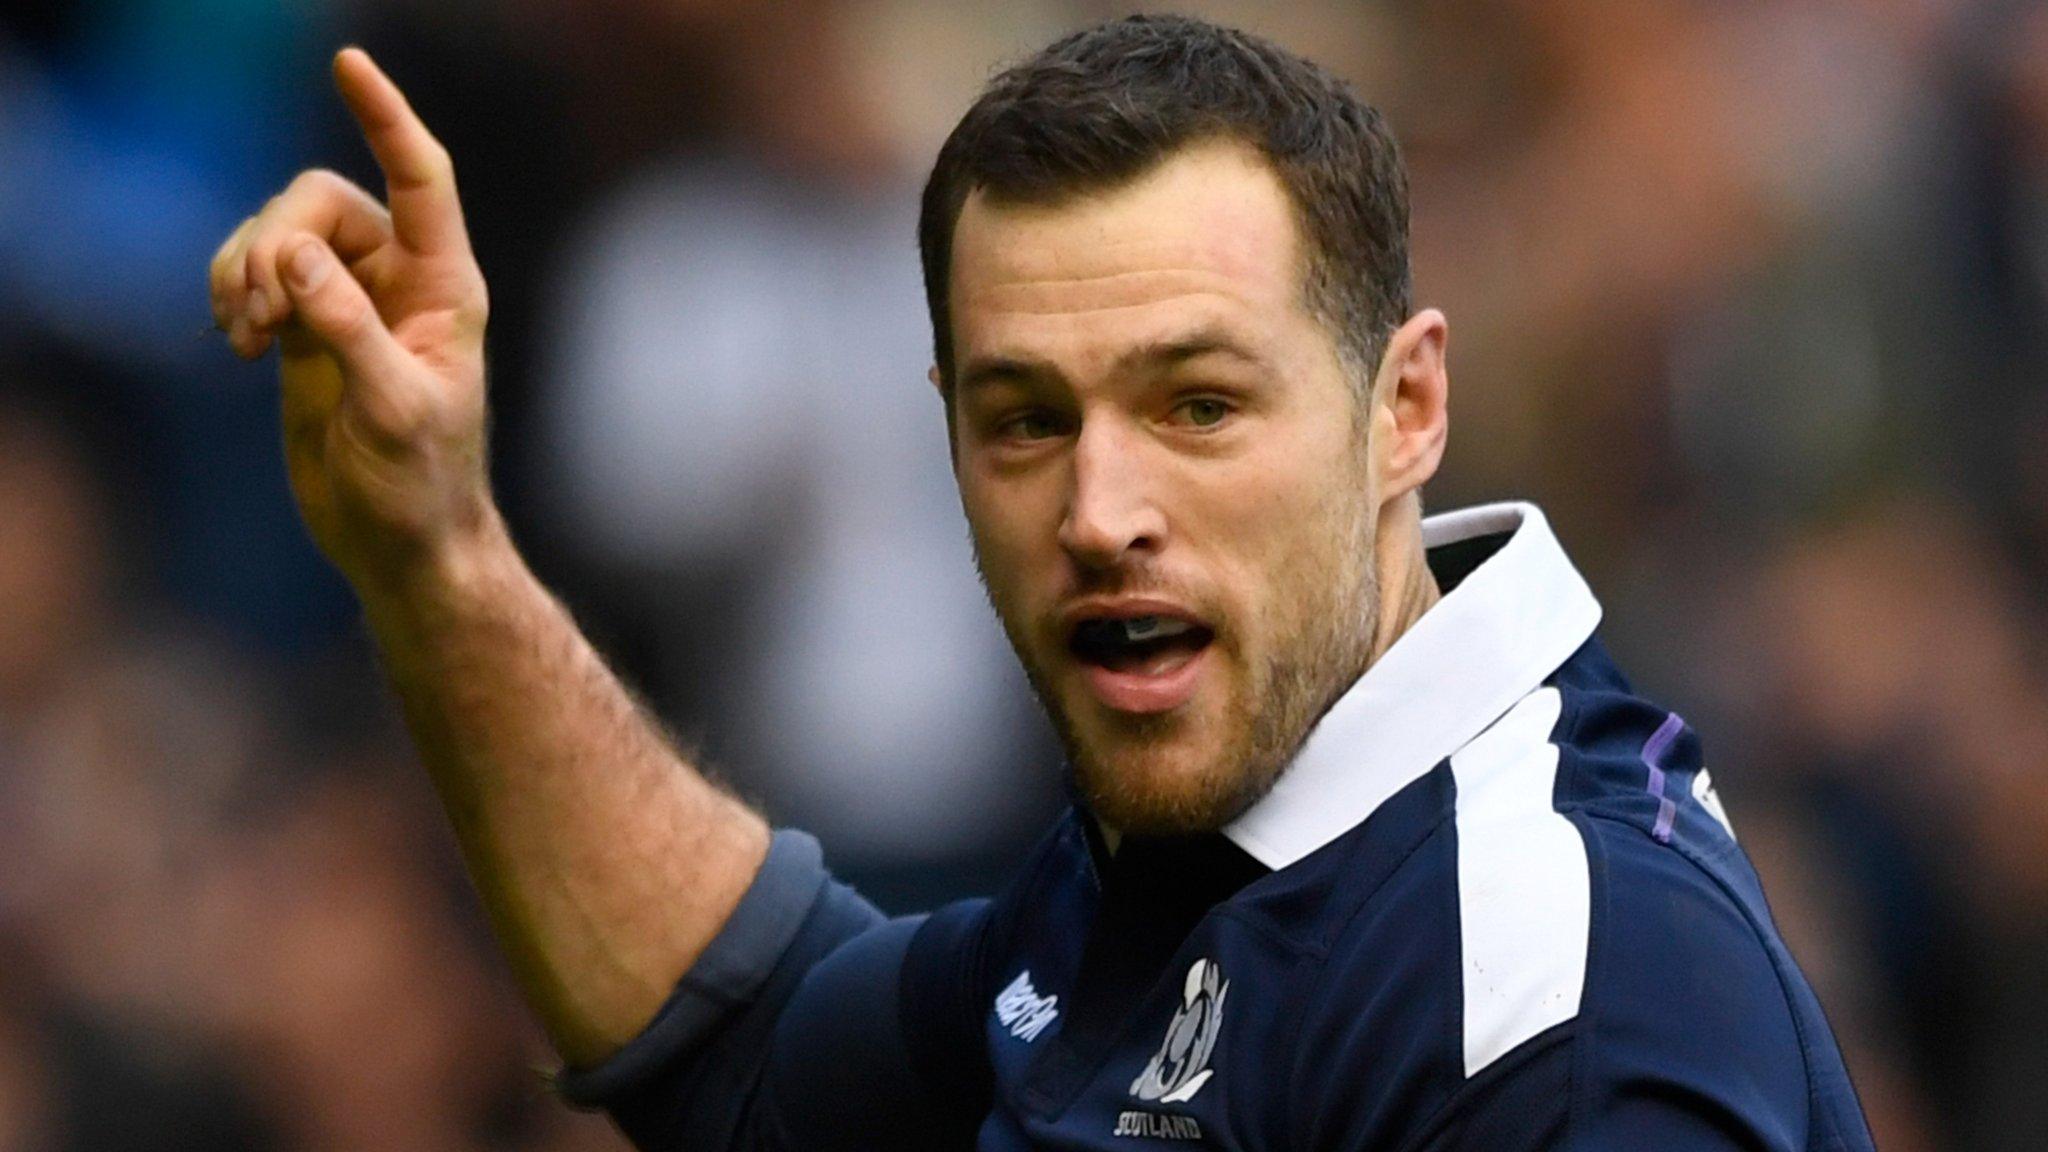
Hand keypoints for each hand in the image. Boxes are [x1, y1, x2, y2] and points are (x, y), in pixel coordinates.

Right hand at [209, 48, 494, 592]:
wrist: (400, 545)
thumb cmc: (421, 485)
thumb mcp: (393, 407)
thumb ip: (346, 327)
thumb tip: (294, 257)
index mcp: (443, 288)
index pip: (421, 178)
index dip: (387, 118)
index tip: (348, 64)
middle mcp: (399, 282)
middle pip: (319, 199)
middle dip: (274, 238)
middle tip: (260, 311)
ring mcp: (348, 303)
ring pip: (279, 234)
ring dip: (244, 267)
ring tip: (242, 334)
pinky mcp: (306, 330)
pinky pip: (255, 274)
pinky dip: (232, 292)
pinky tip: (234, 342)